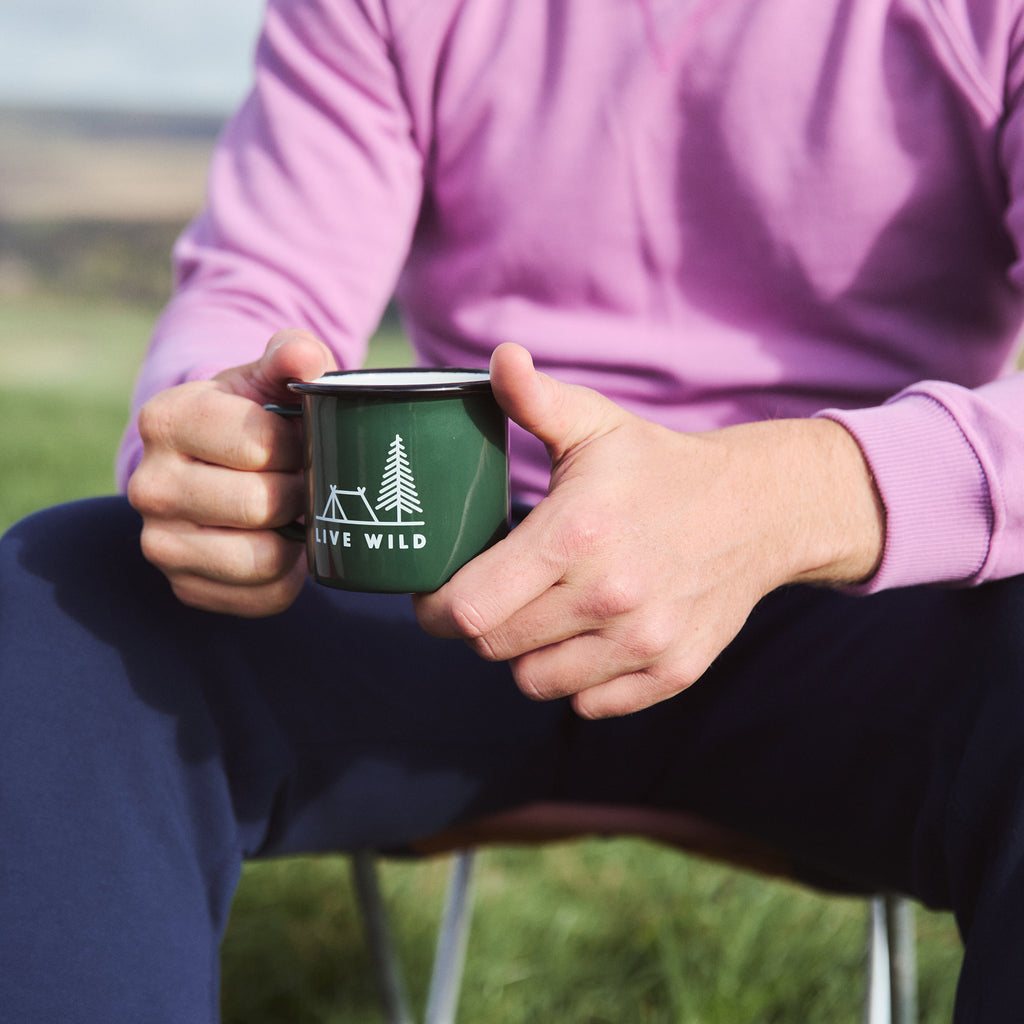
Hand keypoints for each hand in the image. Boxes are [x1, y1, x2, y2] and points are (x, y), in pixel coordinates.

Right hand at [127, 329, 337, 615]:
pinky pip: (264, 598)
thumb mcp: (269, 377)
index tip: (297, 439)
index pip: (258, 445)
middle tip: (301, 479)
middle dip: (299, 491)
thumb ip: (293, 354)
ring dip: (296, 537)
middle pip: (262, 504)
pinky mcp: (185, 587)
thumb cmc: (253, 416)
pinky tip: (282, 545)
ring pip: (263, 559)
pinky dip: (289, 576)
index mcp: (166, 421)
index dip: (298, 444)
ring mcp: (160, 544)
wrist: (217, 465)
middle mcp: (149, 486)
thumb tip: (305, 357)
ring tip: (292, 512)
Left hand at [414, 343, 883, 718]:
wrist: (757, 510)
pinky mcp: (671, 673)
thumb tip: (499, 356)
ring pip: (534, 682)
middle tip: (490, 596)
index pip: (468, 608)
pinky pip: (588, 706)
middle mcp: (608, 596)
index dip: (434, 607)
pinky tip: (587, 637)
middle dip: (476, 626)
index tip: (434, 594)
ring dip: (525, 653)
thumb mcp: (595, 424)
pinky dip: (576, 680)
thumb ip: (535, 399)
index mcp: (575, 535)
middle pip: (491, 647)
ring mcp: (644, 642)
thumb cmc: (657, 466)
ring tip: (540, 614)